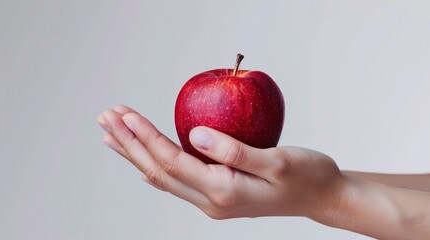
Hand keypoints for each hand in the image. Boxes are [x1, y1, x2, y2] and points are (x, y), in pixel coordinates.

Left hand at [97, 105, 345, 221]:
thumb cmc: (307, 175)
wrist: (323, 197)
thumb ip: (235, 150)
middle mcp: (212, 201)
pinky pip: (178, 180)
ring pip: (164, 177)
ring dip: (136, 154)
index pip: (173, 161)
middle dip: (130, 144)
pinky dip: (155, 164)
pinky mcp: (219, 194)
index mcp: (224, 191)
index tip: (126, 114)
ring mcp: (213, 201)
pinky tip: (142, 160)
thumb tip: (195, 135)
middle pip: (158, 171)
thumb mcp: (277, 161)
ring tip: (113, 134)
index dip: (146, 137)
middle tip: (106, 118)